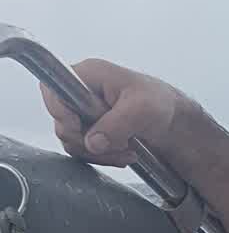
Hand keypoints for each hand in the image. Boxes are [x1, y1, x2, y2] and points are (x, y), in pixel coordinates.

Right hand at [41, 58, 180, 165]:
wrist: (173, 121)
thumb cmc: (160, 103)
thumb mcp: (141, 110)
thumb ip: (115, 124)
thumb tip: (92, 142)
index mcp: (88, 76)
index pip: (51, 89)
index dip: (60, 111)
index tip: (80, 126)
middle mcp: (81, 93)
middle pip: (62, 123)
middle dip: (89, 140)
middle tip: (119, 143)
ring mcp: (85, 114)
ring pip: (73, 141)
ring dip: (101, 153)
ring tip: (128, 150)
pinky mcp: (92, 131)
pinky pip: (85, 151)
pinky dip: (104, 157)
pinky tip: (126, 154)